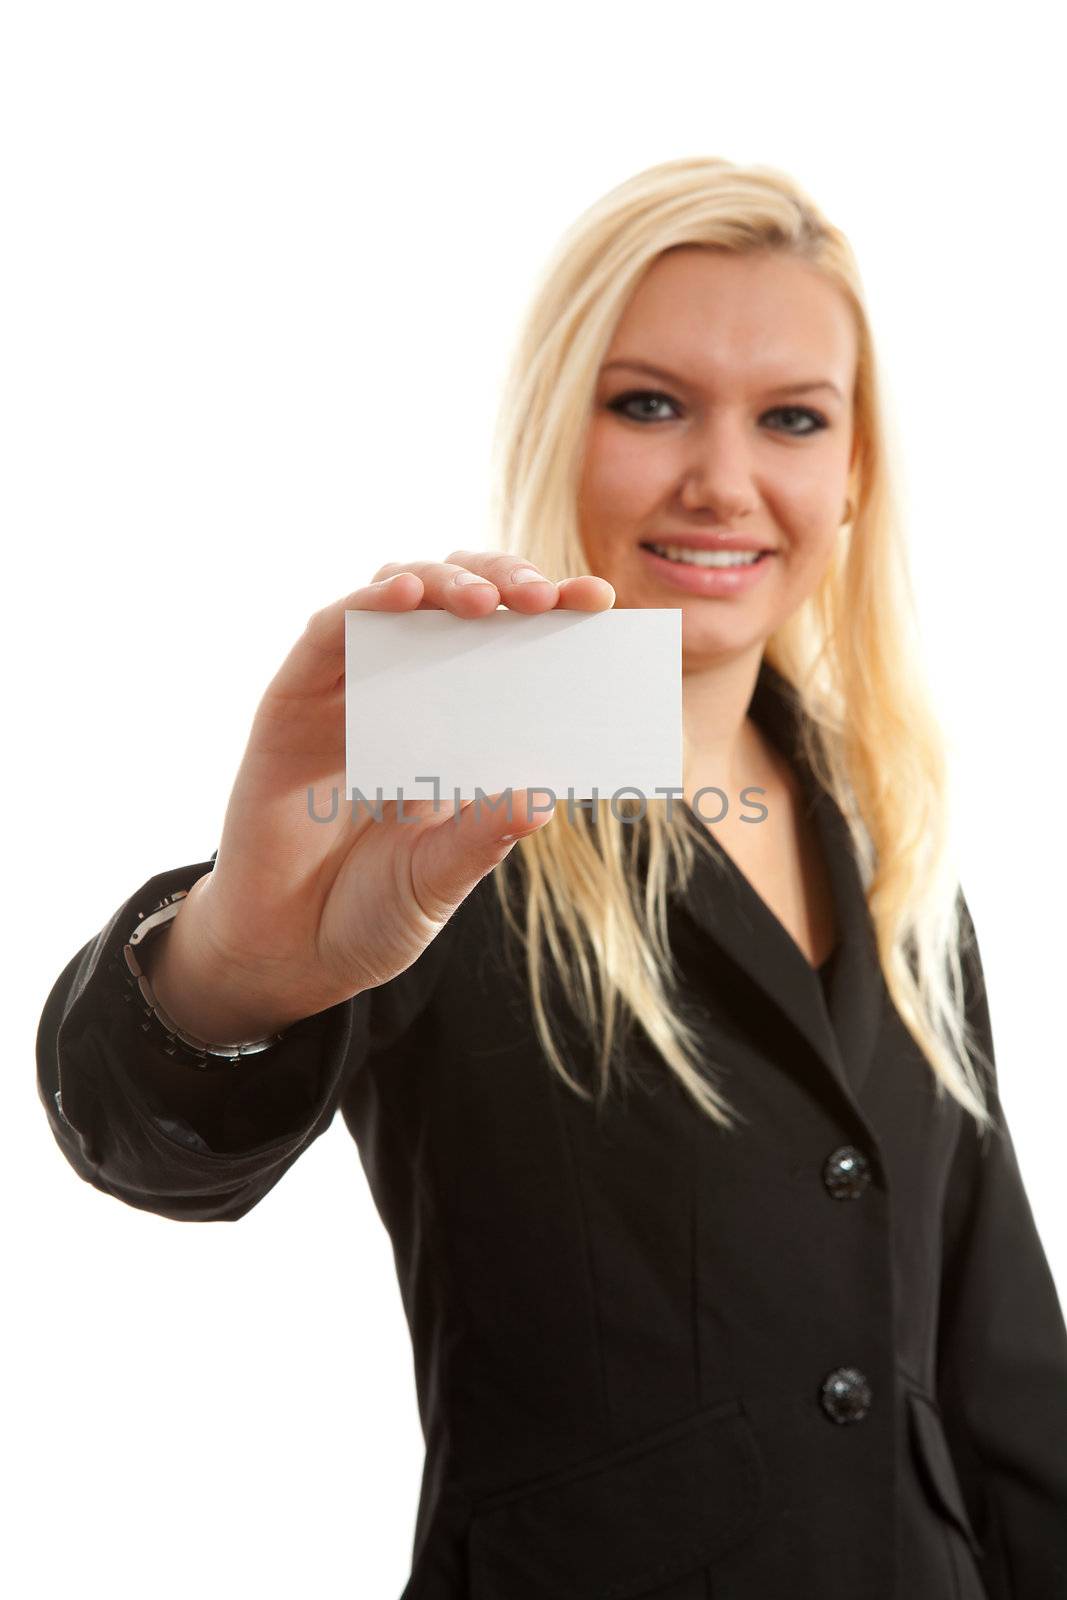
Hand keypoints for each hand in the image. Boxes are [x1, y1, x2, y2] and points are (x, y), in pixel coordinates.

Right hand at [143, 552, 615, 1041]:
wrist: (289, 954)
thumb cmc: (372, 909)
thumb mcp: (441, 878)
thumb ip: (483, 838)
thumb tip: (544, 798)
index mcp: (456, 726)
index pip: (506, 645)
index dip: (549, 613)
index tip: (598, 602)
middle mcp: (403, 692)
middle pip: (455, 599)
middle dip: (504, 582)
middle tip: (545, 598)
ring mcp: (345, 691)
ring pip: (394, 594)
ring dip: (445, 582)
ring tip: (488, 600)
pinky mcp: (292, 700)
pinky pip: (329, 632)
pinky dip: (367, 603)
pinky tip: (406, 596)